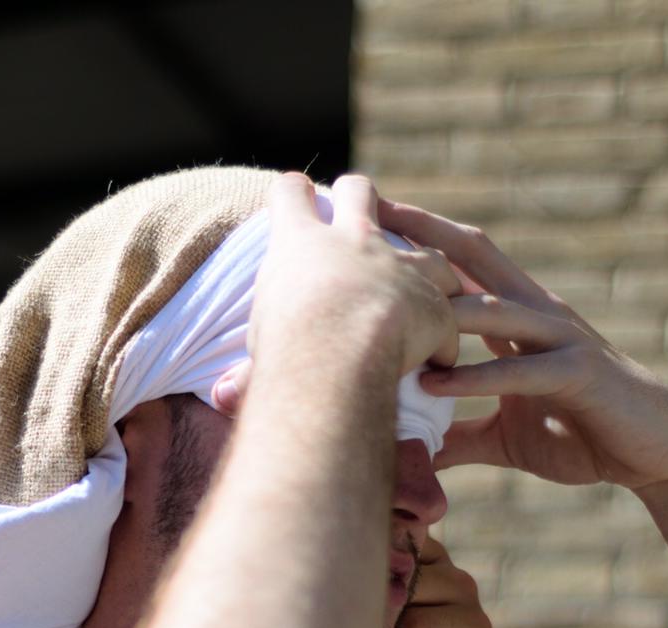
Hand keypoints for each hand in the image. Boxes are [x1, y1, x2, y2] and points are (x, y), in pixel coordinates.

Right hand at [245, 173, 460, 384]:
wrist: (338, 353)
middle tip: (360, 203)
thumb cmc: (285, 347)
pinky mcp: (436, 301)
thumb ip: (250, 364)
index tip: (293, 191)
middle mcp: (353, 239)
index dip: (291, 192)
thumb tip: (220, 396)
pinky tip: (440, 358)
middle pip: (360, 191)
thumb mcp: (259, 346)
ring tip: (429, 292)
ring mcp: (401, 265)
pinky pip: (448, 315)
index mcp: (299, 242)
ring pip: (428, 249)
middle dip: (360, 194)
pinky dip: (444, 335)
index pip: (289, 195)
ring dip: (428, 266)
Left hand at [376, 199, 667, 494]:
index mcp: (518, 318)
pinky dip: (475, 377)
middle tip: (367, 215)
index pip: (460, 264)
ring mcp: (560, 339)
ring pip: (493, 308)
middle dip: (423, 234)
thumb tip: (409, 451)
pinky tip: (432, 385)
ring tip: (384, 301)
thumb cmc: (582, 434)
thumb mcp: (506, 434)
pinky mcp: (579, 374)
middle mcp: (537, 314)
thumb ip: (459, 435)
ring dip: (440, 306)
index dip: (418, 239)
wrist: (656, 454)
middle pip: (474, 258)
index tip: (364, 222)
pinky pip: (520, 370)